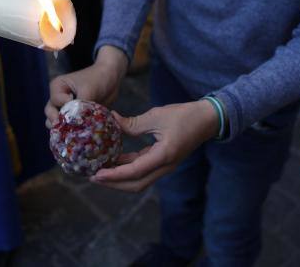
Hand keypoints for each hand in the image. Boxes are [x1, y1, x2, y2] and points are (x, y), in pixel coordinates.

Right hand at [44, 45, 127, 127]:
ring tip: (75, 132)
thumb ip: (81, 105)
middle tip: (69, 128)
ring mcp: (65, 107)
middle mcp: (58, 98)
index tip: (77, 108)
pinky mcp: (74, 116)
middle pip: (50, 113)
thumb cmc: (98, 78)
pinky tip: (81, 133)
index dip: (65, 107)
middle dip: (59, 122)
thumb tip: (77, 121)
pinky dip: (73, 130)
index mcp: (57, 87)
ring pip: (57, 122)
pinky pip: (69, 125)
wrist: (111, 79)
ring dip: (64, 128)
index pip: (55, 102)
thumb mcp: (89, 89)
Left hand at [91, 100, 218, 191]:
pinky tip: (114, 161)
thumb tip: (111, 121)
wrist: (207, 119)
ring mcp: (164, 165)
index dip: (114, 175)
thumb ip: (133, 123)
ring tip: (100, 171)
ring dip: (119, 178)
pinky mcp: (163, 161)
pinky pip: (143, 169)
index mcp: (163, 156)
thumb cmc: (184, 116)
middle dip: (113, 184)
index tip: (96, 175)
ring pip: (139, 179)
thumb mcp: (156, 116)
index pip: (134, 172)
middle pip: (135, 184)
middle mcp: (164, 166)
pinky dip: (127, 168)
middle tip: (93, 177)